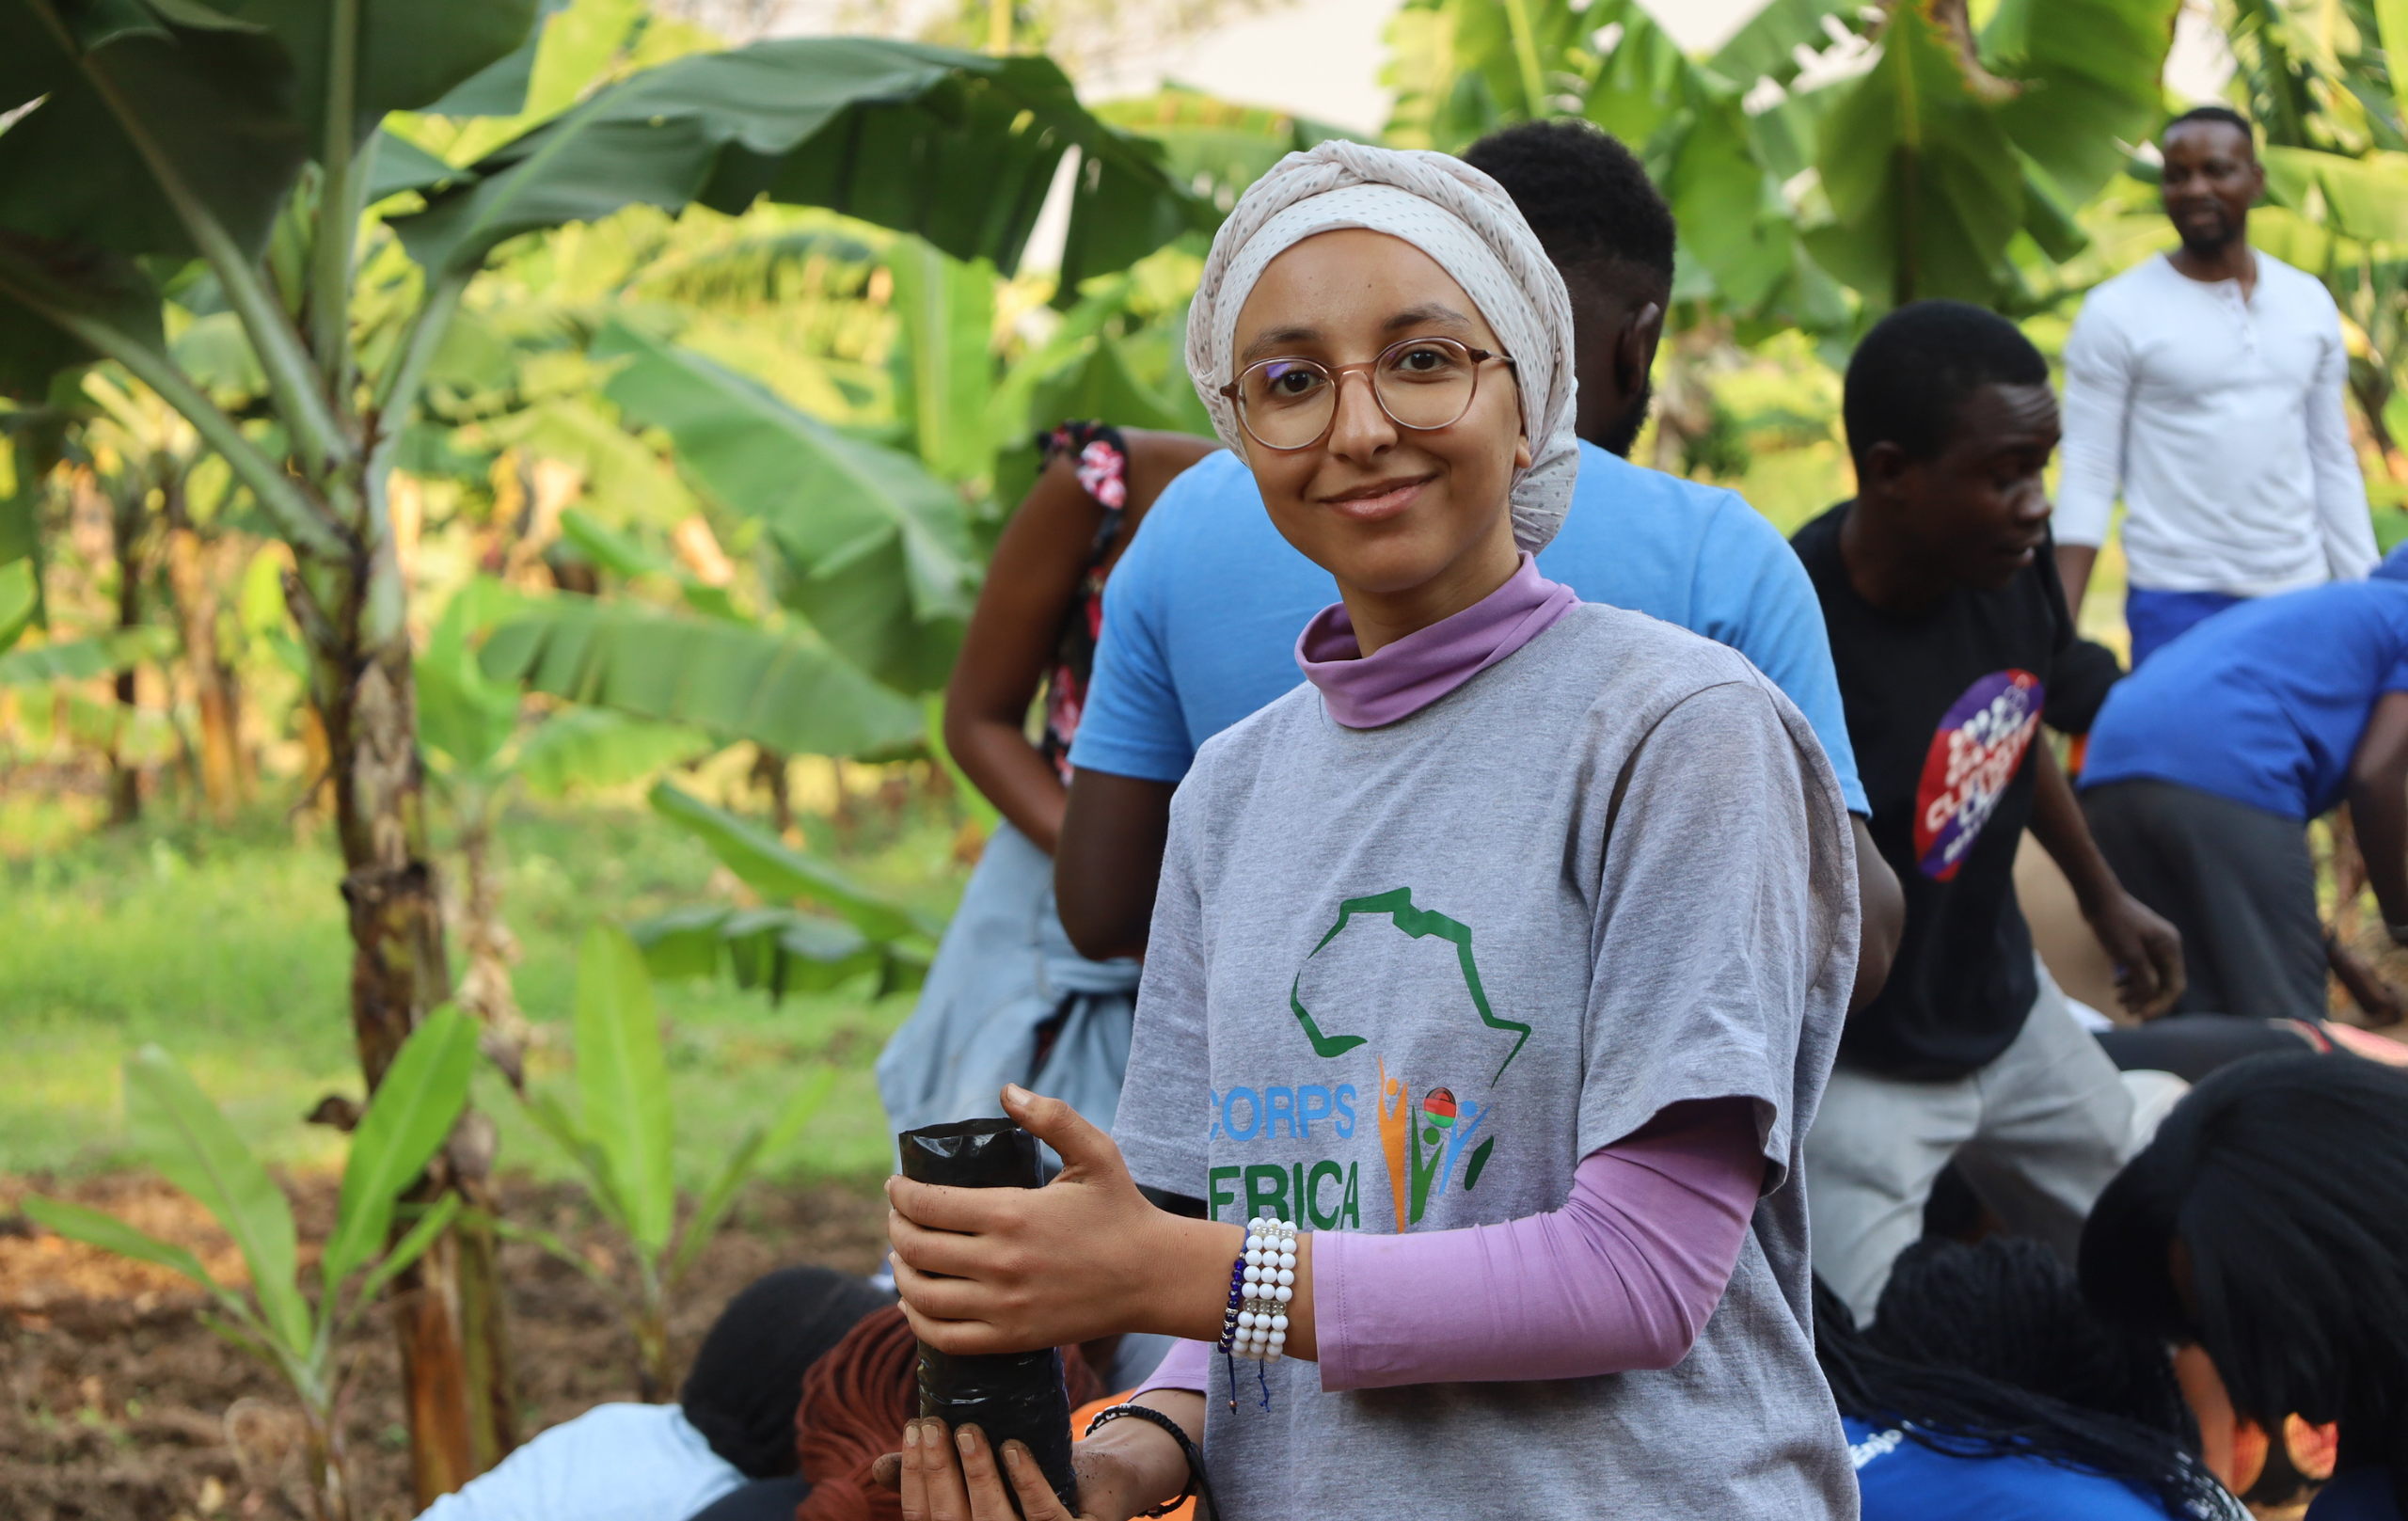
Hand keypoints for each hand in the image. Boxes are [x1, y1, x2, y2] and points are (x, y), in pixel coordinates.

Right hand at [879, 1418, 1144, 1520]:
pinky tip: (1014, 1448)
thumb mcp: (981, 1475)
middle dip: (940, 1470)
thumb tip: (876, 1468)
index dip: (914, 1478)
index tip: (912, 1429)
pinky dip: (1028, 1482)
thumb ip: (935, 1479)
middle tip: (935, 1423)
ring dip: (979, 1475)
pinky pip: (1045, 1517)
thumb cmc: (1031, 1478)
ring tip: (970, 1431)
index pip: (924, 1519)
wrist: (1102, 1481)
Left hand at [886, 1085, 1238, 1353]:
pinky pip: (944, 1337)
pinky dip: (917, 1319)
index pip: (928, 1205)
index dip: (900, 1194)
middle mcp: (1000, 1263)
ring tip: (901, 1255)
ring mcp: (1004, 1306)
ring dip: (900, 1272)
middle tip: (898, 1215)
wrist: (1153, 1276)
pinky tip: (914, 1301)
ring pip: (922, 1295)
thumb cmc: (1122, 1210)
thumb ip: (1052, 1117)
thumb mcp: (1095, 1153)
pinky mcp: (1012, 1338)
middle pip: (916, 1248)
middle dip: (895, 1227)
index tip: (896, 1185)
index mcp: (1012, 1213)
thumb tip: (1007, 1091)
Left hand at [2084, 890, 2185, 1018]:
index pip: (2174, 985)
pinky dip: (2131, 978)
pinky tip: (2116, 984)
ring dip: (2137, 990)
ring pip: (2151, 976)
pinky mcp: (2139, 943)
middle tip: (2128, 1011)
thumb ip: (2144, 978)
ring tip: (2119, 1000)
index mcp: (2170, 948)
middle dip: (2147, 999)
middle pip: (2163, 982)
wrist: (2097, 897)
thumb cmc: (2113, 923)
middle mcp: (2166, 947)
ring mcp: (2153, 945)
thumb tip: (2151, 998)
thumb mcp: (2129, 954)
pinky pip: (2141, 967)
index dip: (2160, 1004)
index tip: (2142, 1016)